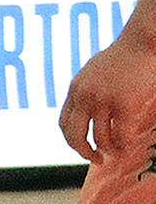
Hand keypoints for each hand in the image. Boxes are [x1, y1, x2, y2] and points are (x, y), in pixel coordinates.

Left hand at [59, 29, 155, 162]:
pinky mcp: (124, 104)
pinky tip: (127, 148)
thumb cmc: (121, 57)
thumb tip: (82, 106)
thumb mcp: (93, 71)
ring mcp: (103, 100)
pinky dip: (123, 146)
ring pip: (100, 138)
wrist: (140, 43)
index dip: (70, 139)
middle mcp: (84, 96)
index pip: (64, 122)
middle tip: (95, 159)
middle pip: (74, 135)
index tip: (81, 147)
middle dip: (83, 152)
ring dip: (107, 151)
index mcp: (75, 89)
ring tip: (115, 154)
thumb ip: (85, 89)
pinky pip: (120, 135)